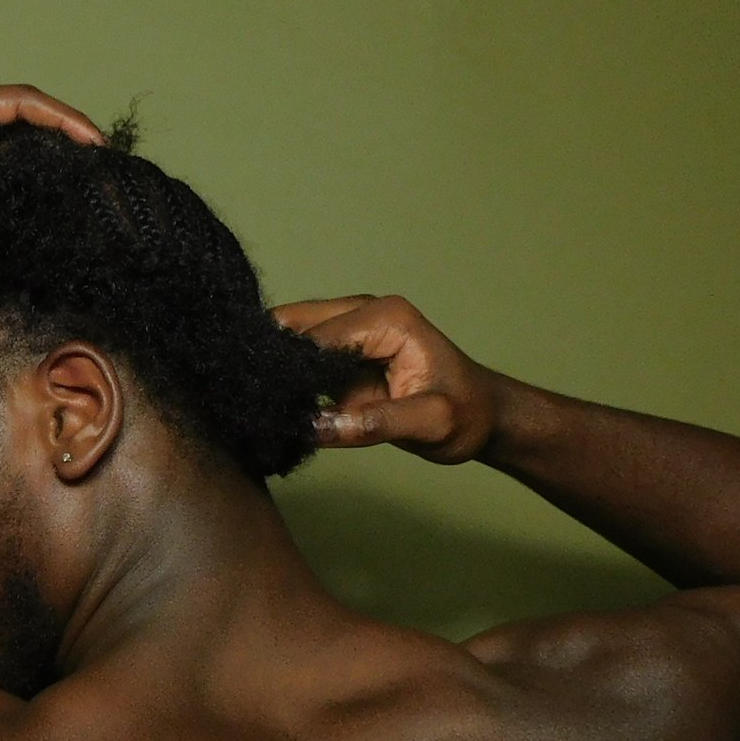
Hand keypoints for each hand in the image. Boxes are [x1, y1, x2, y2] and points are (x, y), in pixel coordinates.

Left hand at [0, 84, 104, 243]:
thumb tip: (26, 167)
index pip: (20, 100)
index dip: (65, 119)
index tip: (96, 144)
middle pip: (20, 108)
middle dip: (64, 129)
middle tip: (100, 162)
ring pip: (6, 129)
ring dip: (43, 145)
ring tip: (79, 172)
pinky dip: (18, 158)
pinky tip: (34, 185)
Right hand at [271, 294, 503, 464]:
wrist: (484, 416)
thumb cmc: (467, 414)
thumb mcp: (431, 424)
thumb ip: (375, 424)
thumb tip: (312, 428)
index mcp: (387, 318)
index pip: (318, 337)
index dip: (289, 368)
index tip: (266, 403)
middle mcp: (364, 312)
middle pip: (294, 324)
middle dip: (272, 360)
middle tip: (254, 401)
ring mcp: (351, 329)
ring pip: (290, 337)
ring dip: (275, 368)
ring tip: (260, 405)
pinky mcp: (343, 351)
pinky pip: (301, 356)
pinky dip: (285, 378)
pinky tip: (275, 405)